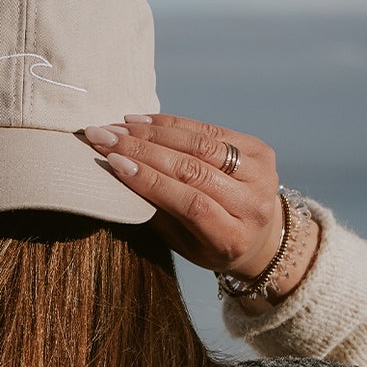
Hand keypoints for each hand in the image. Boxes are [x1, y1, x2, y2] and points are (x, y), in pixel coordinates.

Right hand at [78, 114, 287, 278]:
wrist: (262, 237)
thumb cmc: (212, 246)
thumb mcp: (186, 245)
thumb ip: (162, 213)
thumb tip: (124, 173)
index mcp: (233, 238)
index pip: (190, 203)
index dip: (151, 180)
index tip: (114, 162)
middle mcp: (254, 204)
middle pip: (194, 169)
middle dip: (143, 150)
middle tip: (104, 137)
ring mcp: (261, 173)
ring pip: (201, 144)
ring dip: (154, 132)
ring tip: (119, 126)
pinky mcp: (259, 149)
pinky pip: (210, 130)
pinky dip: (173, 123)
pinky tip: (142, 120)